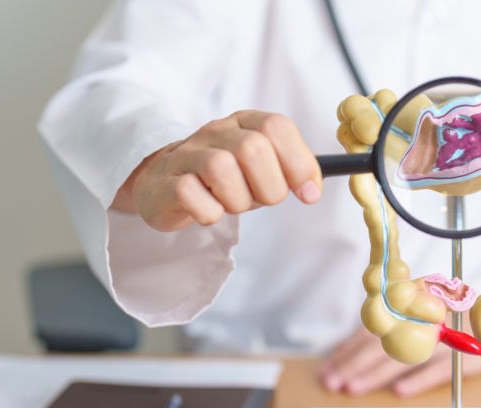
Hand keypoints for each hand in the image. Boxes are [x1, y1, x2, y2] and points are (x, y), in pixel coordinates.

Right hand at [112, 110, 322, 230]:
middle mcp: (215, 131)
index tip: (309, 194)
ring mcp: (187, 154)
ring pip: (221, 168)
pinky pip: (190, 193)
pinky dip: (208, 212)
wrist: (167, 184)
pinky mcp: (166, 182)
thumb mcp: (263, 169)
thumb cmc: (226, 179)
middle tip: (263, 199)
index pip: (277, 127)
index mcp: (244, 122)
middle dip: (269, 186)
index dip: (299, 162)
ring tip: (232, 205)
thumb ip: (291, 171)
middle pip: (253, 148)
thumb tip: (313, 188)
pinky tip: (209, 211)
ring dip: (238, 200)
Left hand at [318, 328, 480, 397]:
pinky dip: (419, 380)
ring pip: (405, 359)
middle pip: (384, 347)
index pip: (375, 332)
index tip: (332, 366)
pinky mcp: (466, 358)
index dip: (350, 349)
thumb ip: (394, 324)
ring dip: (376, 375)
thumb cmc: (455, 315)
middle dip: (354, 366)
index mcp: (412, 310)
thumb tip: (353, 346)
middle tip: (334, 382)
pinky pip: (438, 369)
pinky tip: (400, 391)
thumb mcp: (422, 314)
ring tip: (354, 388)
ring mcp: (447, 341)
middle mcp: (426, 323)